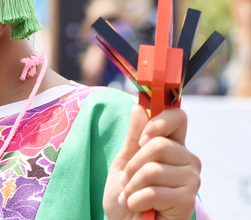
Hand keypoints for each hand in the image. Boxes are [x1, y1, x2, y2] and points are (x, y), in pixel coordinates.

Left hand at [103, 105, 200, 219]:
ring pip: (153, 169)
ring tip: (131, 195)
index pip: (178, 117)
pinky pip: (154, 191)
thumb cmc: (126, 194)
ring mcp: (191, 180)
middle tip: (126, 180)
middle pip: (159, 144)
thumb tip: (139, 108)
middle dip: (133, 165)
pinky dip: (136, 200)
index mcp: (173, 146)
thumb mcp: (123, 161)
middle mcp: (188, 160)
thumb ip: (133, 136)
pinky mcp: (188, 200)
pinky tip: (137, 206)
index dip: (159, 121)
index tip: (141, 138)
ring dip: (132, 186)